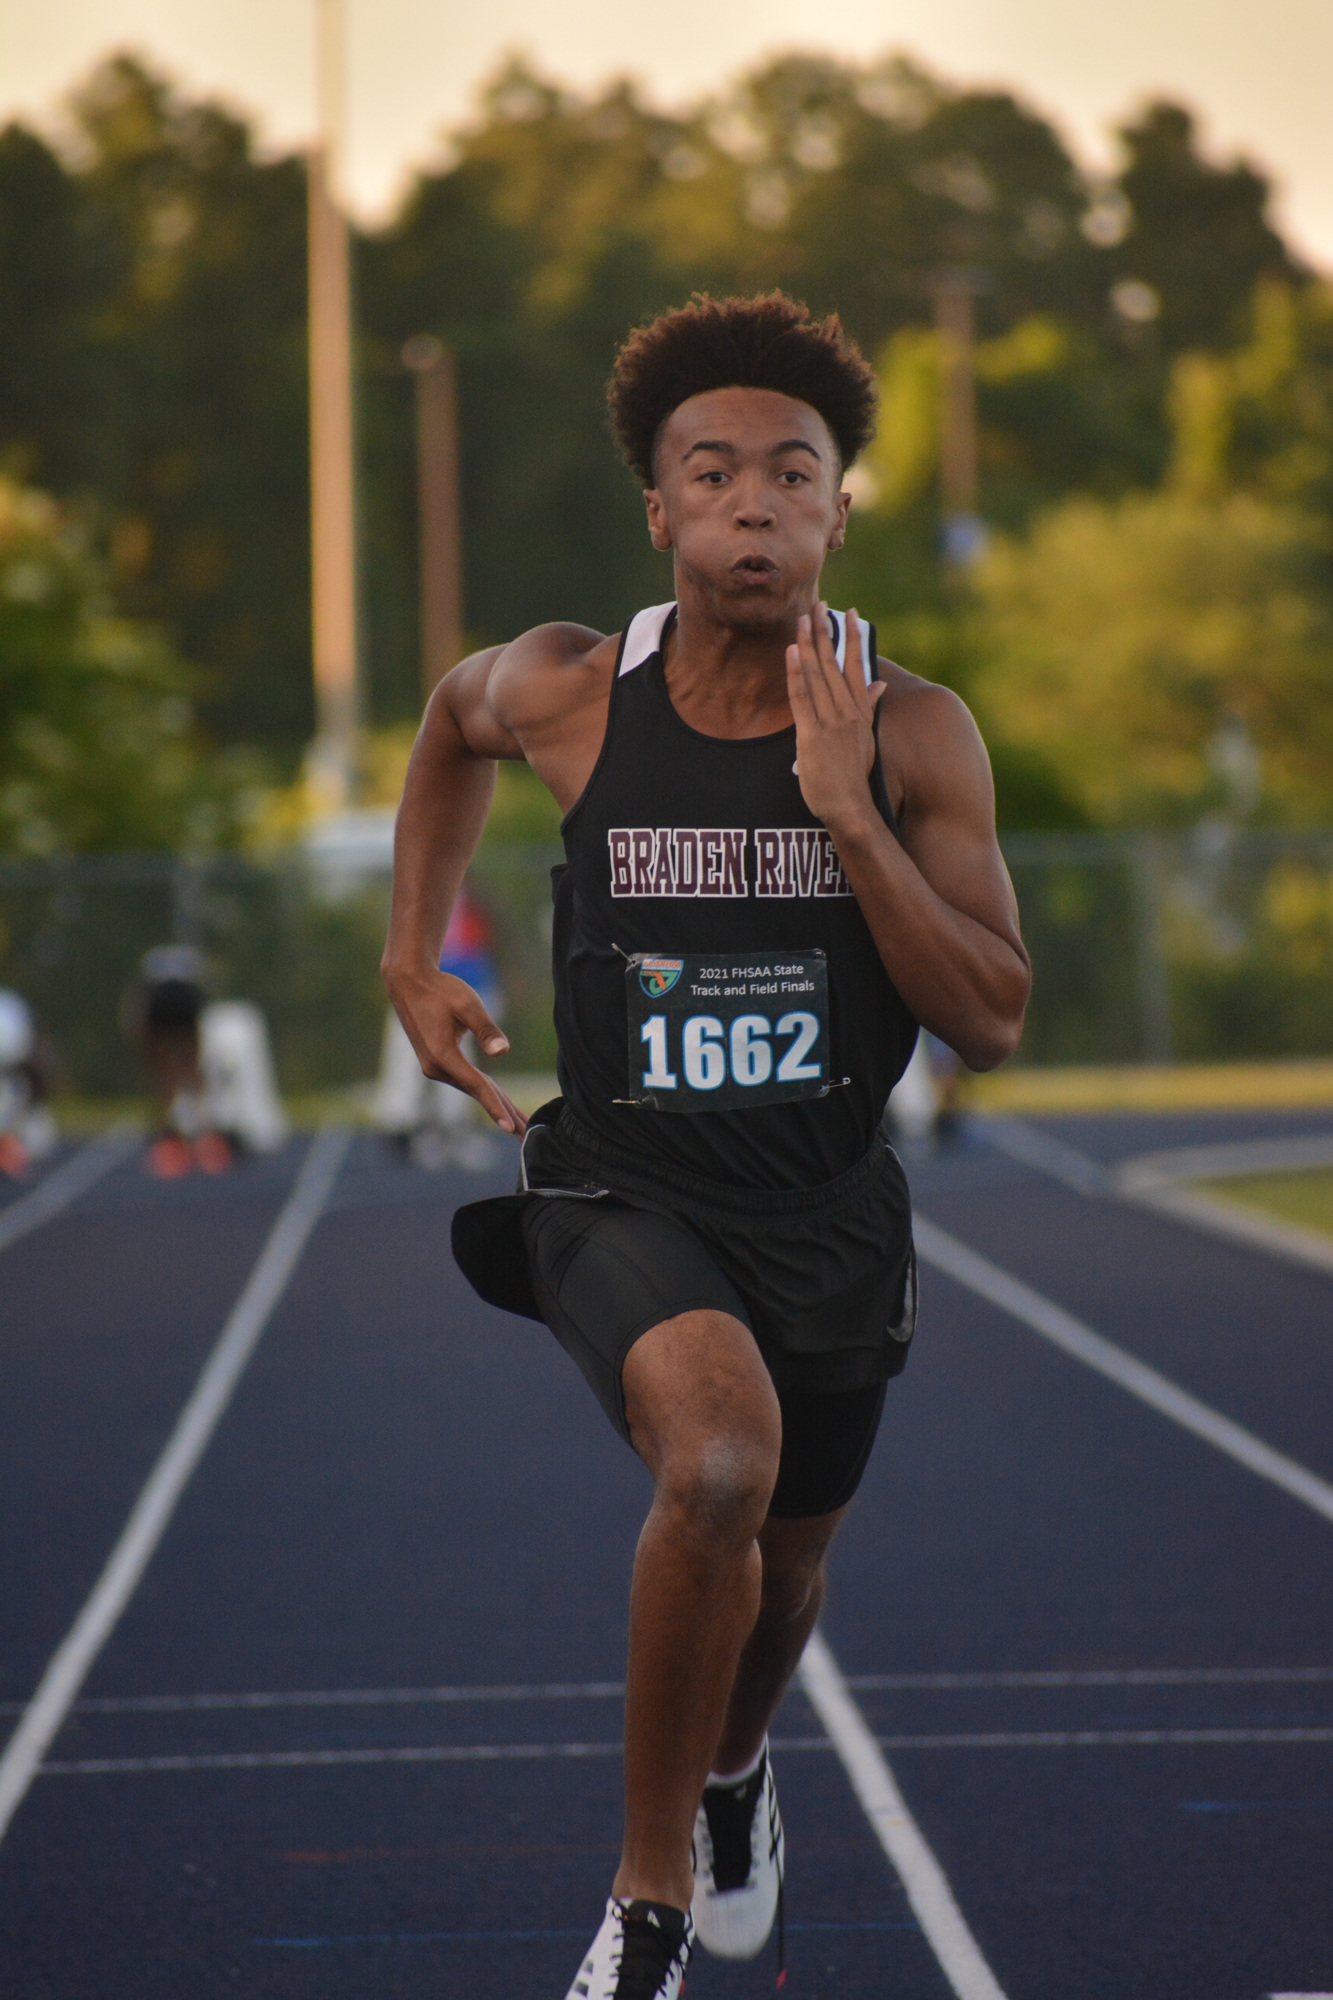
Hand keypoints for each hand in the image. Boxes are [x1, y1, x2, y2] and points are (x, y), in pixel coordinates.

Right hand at [385, 966, 528, 1135]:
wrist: (408, 983)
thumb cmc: (439, 990)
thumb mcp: (467, 1004)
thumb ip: (486, 1029)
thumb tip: (503, 1051)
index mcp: (443, 1055)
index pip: (477, 1086)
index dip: (495, 1107)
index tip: (510, 1127)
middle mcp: (435, 1067)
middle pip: (477, 1093)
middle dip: (503, 1113)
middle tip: (526, 1135)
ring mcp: (434, 1066)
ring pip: (471, 1088)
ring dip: (495, 1104)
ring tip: (519, 1123)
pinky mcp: (436, 1062)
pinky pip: (465, 1081)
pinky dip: (483, 1091)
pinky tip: (499, 1101)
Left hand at [786, 603, 884, 830]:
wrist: (849, 806)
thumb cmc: (855, 777)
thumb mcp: (868, 739)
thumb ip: (871, 707)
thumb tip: (880, 684)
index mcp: (860, 712)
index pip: (856, 666)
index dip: (853, 638)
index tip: (850, 614)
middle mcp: (847, 712)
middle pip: (834, 664)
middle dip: (826, 632)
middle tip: (819, 605)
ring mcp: (830, 723)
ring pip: (817, 676)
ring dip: (809, 645)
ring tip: (803, 619)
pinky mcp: (811, 735)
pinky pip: (802, 698)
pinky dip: (796, 674)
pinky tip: (792, 653)